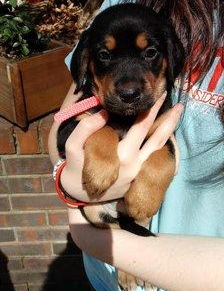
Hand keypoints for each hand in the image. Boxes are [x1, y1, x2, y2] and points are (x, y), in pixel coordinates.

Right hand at [60, 92, 182, 202]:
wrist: (78, 195)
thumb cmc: (76, 168)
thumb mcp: (73, 147)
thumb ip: (86, 128)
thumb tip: (104, 113)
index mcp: (121, 156)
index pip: (141, 127)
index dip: (151, 110)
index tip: (159, 95)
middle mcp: (135, 165)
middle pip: (157, 137)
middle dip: (168, 118)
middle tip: (179, 104)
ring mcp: (140, 174)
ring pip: (160, 149)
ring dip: (170, 130)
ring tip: (178, 114)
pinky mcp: (140, 180)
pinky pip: (156, 160)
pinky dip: (165, 145)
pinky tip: (169, 133)